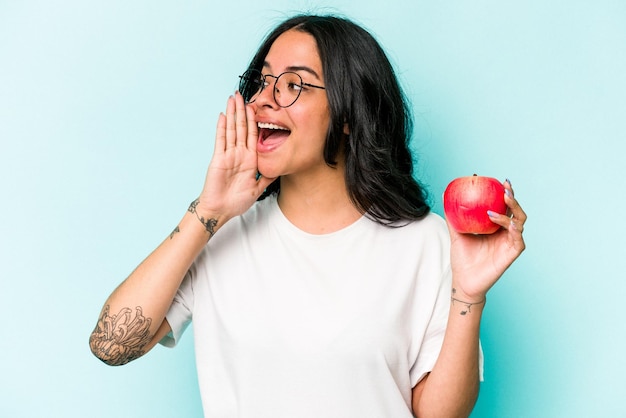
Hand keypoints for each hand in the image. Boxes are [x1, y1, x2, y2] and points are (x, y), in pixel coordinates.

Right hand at [196, 92, 275, 220]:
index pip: (253, 134)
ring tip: (232, 98)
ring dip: (232, 113)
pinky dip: (222, 127)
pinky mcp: (219, 158)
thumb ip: (267, 177)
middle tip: (242, 94)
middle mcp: (239, 154)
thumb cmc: (236, 202)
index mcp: (250, 159)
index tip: (255, 106)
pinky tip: (223, 115)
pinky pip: (221, 140)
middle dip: (242, 110)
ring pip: (231, 129)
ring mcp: (228, 154)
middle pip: (241, 127)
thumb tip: (280, 169)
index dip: (255, 120)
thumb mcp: (257, 188)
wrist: (221, 210)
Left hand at [446, 180, 526, 301]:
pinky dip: (513, 228)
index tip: (498, 180)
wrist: (464, 281)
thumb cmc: (462, 258)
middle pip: (515, 211)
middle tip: (505, 187)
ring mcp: (510, 242)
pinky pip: (517, 237)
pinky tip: (506, 222)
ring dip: (513, 209)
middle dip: (512, 197)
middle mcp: (505, 233)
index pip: (503, 206)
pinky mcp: (513, 253)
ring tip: (504, 200)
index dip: (504, 193)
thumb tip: (443, 196)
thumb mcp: (456, 233)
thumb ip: (452, 216)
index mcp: (495, 227)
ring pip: (519, 221)